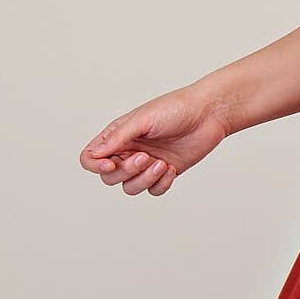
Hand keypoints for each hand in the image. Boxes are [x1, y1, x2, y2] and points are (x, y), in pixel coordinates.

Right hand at [78, 85, 231, 197]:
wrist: (208, 114)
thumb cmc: (175, 108)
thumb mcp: (142, 120)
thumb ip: (117, 138)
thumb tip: (94, 155)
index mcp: (117, 135)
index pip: (91, 157)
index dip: (95, 165)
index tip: (112, 163)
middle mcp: (128, 151)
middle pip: (110, 177)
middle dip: (126, 171)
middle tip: (146, 157)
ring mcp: (146, 164)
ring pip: (130, 187)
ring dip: (144, 179)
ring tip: (161, 163)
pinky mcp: (165, 173)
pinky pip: (153, 190)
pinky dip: (160, 184)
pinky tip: (171, 169)